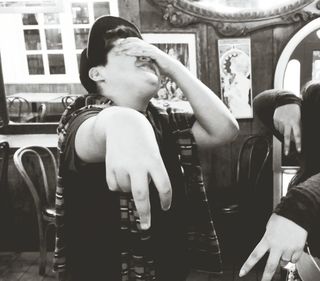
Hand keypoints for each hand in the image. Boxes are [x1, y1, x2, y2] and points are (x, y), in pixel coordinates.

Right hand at [104, 108, 171, 229]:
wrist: (123, 123)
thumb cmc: (144, 142)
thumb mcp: (154, 154)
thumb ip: (153, 174)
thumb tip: (146, 198)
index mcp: (154, 161)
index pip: (164, 186)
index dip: (166, 200)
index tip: (165, 208)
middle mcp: (138, 164)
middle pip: (142, 195)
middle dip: (144, 213)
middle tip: (146, 227)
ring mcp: (122, 166)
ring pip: (126, 190)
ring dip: (129, 191)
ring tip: (132, 175)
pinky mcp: (109, 166)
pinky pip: (114, 186)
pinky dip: (118, 185)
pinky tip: (120, 172)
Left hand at [113, 37, 182, 76]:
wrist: (171, 68)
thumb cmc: (161, 67)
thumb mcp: (150, 63)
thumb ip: (143, 62)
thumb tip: (135, 63)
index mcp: (148, 48)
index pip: (136, 42)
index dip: (127, 42)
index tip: (119, 45)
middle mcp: (149, 47)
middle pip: (135, 42)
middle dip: (125, 44)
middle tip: (116, 47)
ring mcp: (151, 50)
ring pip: (137, 46)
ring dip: (128, 47)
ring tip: (120, 49)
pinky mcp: (153, 54)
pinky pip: (142, 52)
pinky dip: (134, 52)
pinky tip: (128, 53)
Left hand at [239, 214, 306, 280]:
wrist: (297, 211)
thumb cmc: (283, 216)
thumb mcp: (270, 227)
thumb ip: (268, 239)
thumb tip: (269, 247)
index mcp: (267, 239)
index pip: (254, 256)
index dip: (247, 266)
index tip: (242, 273)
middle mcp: (277, 246)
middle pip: (270, 266)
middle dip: (266, 277)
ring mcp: (288, 248)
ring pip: (284, 262)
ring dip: (283, 259)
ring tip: (285, 248)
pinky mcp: (298, 249)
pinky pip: (294, 259)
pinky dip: (293, 257)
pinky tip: (293, 248)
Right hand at [273, 103, 300, 154]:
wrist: (286, 101)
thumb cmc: (295, 111)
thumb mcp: (299, 119)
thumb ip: (298, 128)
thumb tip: (294, 140)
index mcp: (295, 122)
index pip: (297, 134)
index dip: (298, 143)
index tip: (299, 150)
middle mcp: (287, 122)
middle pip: (287, 136)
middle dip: (287, 146)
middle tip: (287, 153)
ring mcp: (280, 121)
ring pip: (282, 132)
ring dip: (284, 132)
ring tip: (287, 125)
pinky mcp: (275, 120)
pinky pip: (277, 128)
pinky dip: (280, 128)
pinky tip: (282, 122)